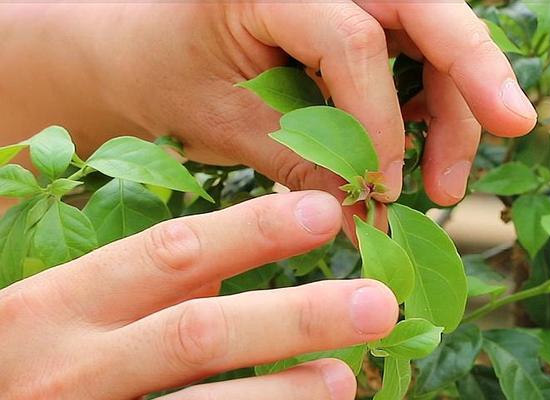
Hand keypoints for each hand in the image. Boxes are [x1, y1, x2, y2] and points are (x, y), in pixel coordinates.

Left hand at [0, 3, 535, 225]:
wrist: (147, 51)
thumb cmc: (173, 77)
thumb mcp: (226, 122)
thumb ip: (303, 162)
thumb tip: (369, 219)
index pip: (352, 39)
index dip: (377, 121)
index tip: (386, 193)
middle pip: (425, 9)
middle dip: (474, 71)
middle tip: (517, 125)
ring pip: (437, 35)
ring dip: (458, 107)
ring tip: (448, 186)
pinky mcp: (368, 16)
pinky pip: (423, 53)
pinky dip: (437, 104)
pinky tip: (429, 152)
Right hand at [0, 191, 397, 398]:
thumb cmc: (23, 362)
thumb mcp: (62, 312)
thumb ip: (138, 288)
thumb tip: (231, 266)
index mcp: (60, 304)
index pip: (169, 254)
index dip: (251, 232)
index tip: (324, 211)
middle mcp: (72, 365)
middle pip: (199, 333)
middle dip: (294, 317)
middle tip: (376, 303)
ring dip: (282, 395)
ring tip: (345, 379)